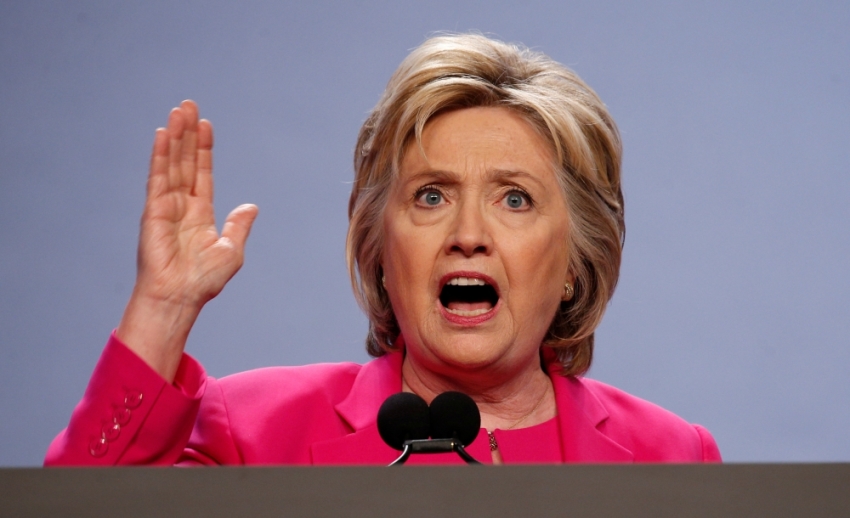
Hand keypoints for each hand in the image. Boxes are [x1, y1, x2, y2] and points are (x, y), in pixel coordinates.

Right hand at [117, 100, 257, 381]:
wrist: (180, 297)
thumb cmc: (203, 281)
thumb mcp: (231, 251)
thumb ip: (238, 226)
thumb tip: (251, 206)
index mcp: (200, 213)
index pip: (203, 172)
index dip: (205, 148)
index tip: (206, 124)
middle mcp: (181, 205)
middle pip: (185, 161)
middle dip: (188, 134)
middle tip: (189, 105)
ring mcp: (165, 205)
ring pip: (171, 163)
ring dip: (175, 136)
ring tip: (179, 110)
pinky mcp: (153, 210)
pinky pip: (158, 176)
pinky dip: (160, 155)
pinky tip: (162, 134)